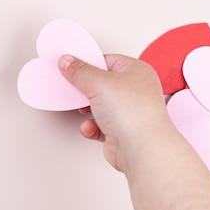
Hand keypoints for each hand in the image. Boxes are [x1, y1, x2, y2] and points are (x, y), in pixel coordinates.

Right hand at [58, 54, 174, 173]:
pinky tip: (90, 126)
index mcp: (136, 71)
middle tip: (75, 89)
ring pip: (100, 106)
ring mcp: (128, 112)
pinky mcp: (121, 131)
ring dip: (88, 109)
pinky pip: (99, 125)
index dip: (88, 64)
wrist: (141, 148)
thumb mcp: (98, 82)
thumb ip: (79, 71)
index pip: (107, 61)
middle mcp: (135, 91)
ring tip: (83, 109)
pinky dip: (91, 126)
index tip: (71, 67)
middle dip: (86, 89)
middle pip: (102, 84)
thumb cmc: (134, 113)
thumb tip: (68, 62)